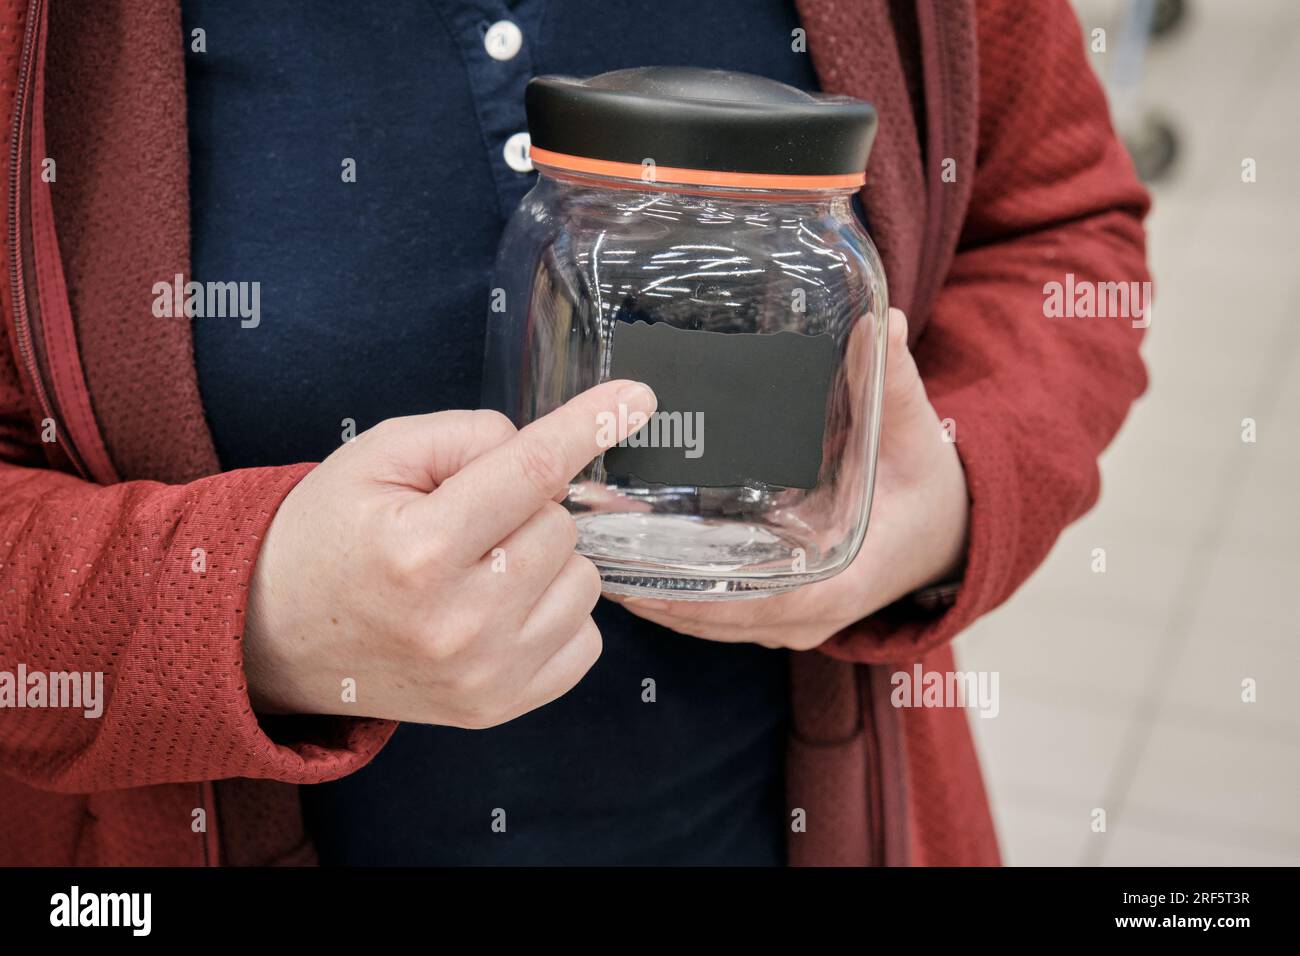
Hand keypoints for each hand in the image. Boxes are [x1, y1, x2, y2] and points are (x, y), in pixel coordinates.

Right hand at [243, 379, 655, 727]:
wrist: (274, 635)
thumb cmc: (328, 537)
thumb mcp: (375, 457)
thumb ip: (465, 436)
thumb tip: (546, 447)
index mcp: (421, 550)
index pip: (530, 472)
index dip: (588, 426)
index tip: (637, 401)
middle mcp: (460, 622)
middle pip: (560, 524)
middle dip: (524, 507)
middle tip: (463, 523)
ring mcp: (486, 674)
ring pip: (583, 579)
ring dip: (544, 560)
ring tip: (478, 568)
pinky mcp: (502, 706)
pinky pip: (586, 639)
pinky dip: (555, 612)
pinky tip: (501, 608)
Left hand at [612, 308, 967, 649]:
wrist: (947, 531)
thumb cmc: (928, 485)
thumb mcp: (915, 434)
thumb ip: (894, 384)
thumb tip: (887, 324)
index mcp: (846, 580)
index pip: (772, 603)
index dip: (709, 598)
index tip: (652, 580)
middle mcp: (814, 612)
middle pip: (725, 619)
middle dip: (663, 597)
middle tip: (600, 558)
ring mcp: (794, 618)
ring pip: (716, 624)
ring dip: (661, 602)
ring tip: (600, 562)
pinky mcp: (781, 612)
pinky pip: (722, 616)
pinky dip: (679, 599)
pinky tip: (634, 568)